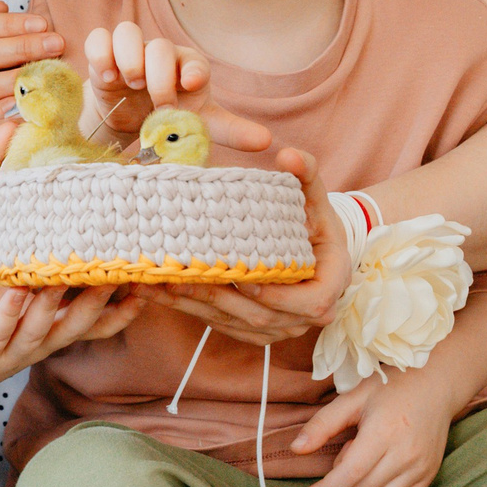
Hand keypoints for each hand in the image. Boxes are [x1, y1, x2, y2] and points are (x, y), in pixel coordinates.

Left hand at [0, 281, 142, 406]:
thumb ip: (43, 281)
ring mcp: (12, 350)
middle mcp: (40, 344)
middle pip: (78, 326)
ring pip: (42, 328)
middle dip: (100, 302)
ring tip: (66, 275)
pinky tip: (16, 291)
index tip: (146, 285)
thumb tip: (64, 238)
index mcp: (52, 333)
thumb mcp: (19, 303)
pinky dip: (9, 311)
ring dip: (56, 303)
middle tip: (120, 275)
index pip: (97, 325)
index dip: (123, 310)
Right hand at [82, 24, 270, 151]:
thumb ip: (232, 131)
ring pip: (127, 32)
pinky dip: (101, 54)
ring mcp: (130, 51)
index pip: (193, 60)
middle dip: (158, 77)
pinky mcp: (103, 55)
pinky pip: (99, 38)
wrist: (128, 120)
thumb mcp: (199, 125)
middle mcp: (160, 54)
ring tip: (129, 83)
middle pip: (159, 48)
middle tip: (158, 105)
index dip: (192, 69)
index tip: (189, 84)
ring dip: (129, 57)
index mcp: (187, 68)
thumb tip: (267, 142)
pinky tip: (107, 78)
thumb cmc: (169, 117)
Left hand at [138, 145, 352, 342]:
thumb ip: (307, 173)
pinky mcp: (254, 330)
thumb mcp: (315, 196)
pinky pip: (223, 326)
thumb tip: (290, 155)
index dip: (278, 297)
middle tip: (179, 278)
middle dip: (218, 299)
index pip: (310, 303)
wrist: (311, 247)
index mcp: (329, 285)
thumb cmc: (313, 220)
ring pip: (236, 324)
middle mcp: (305, 314)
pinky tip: (160, 292)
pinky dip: (191, 310)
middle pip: (262, 317)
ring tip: (157, 284)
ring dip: (194, 306)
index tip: (246, 281)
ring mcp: (280, 326)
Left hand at [292, 371, 453, 486]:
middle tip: (355, 447)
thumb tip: (296, 449)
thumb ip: (322, 424)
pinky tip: (384, 471)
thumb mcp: (352, 399)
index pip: (350, 474)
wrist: (436, 386)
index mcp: (383, 433)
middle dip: (345, 476)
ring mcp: (420, 468)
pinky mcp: (430, 475)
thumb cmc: (390, 389)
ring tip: (372, 456)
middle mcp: (405, 454)